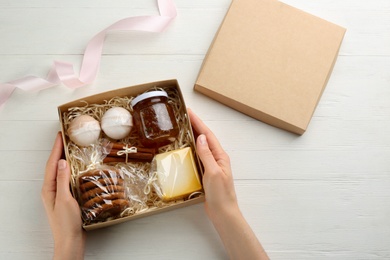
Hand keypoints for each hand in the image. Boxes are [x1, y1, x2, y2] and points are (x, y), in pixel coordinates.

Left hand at [41, 132, 85, 259]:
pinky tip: (78, 167)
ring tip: (71, 147)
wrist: (70, 240)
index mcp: (49, 188)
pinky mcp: (67, 197)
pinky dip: (72, 169)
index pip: (52, 164)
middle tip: (66, 137)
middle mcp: (52, 189)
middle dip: (59, 150)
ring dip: (65, 158)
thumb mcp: (65, 199)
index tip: (60, 135)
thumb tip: (62, 162)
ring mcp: (59, 193)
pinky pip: (68, 178)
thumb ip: (63, 180)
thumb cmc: (67, 223)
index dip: (56, 148)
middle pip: (55, 165)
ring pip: (61, 171)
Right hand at [188, 109, 268, 259]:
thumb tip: (200, 137)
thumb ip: (207, 154)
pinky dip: (191, 149)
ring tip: (183, 127)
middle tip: (183, 116)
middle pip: (204, 137)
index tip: (189, 112)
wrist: (223, 212)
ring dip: (193, 136)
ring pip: (201, 146)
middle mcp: (216, 158)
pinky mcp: (206, 173)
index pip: (207, 134)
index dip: (198, 122)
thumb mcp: (213, 172)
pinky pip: (198, 156)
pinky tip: (185, 149)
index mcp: (220, 156)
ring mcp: (211, 165)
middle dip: (195, 125)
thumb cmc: (220, 194)